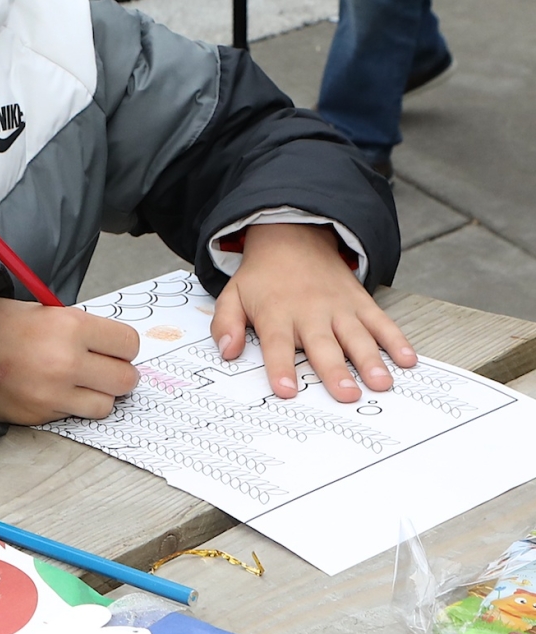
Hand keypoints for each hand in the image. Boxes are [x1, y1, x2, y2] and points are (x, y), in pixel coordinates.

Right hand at [0, 298, 139, 424]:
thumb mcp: (42, 311)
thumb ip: (79, 327)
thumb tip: (110, 344)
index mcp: (70, 326)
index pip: (129, 344)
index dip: (123, 346)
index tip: (115, 347)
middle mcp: (67, 361)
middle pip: (125, 379)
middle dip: (118, 373)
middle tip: (105, 367)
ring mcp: (54, 393)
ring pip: (105, 404)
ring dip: (98, 395)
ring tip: (80, 382)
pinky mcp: (41, 415)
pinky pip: (75, 415)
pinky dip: (70, 405)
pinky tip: (54, 390)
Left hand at [212, 221, 414, 401]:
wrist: (293, 239)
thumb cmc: (262, 278)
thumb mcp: (232, 296)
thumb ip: (225, 325)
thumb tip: (226, 351)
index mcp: (277, 314)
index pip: (277, 344)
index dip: (281, 367)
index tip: (287, 391)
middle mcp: (310, 312)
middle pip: (323, 345)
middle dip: (335, 370)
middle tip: (347, 395)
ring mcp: (339, 307)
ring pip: (357, 336)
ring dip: (371, 360)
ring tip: (381, 383)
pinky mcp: (360, 302)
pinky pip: (381, 322)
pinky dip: (397, 339)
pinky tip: (408, 359)